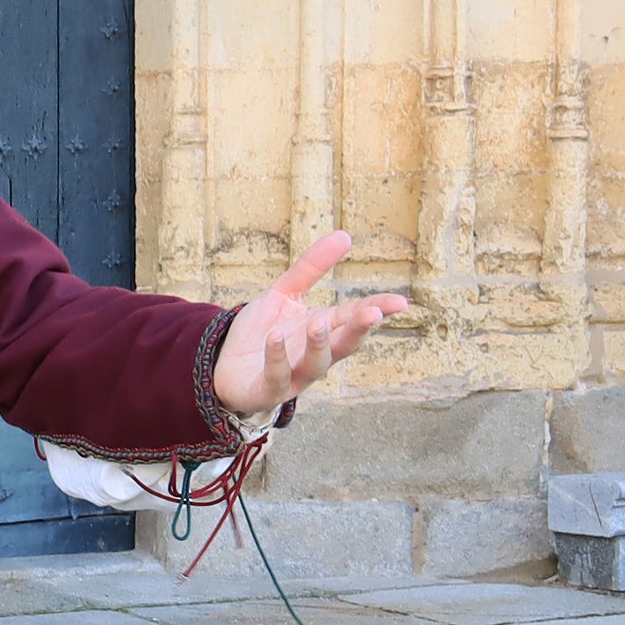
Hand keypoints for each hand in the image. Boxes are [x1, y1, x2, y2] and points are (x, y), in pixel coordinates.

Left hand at [211, 233, 410, 419]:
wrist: (225, 367)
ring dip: (319, 345)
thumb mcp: (284, 293)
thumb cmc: (261, 331)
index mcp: (323, 329)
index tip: (400, 302)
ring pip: (316, 365)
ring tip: (319, 323)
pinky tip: (275, 337)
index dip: (376, 309)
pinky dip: (277, 358)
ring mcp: (293, 375)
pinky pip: (276, 377)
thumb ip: (311, 268)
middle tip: (373, 313)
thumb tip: (346, 234)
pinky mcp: (267, 390)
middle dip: (359, 329)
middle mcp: (314, 354)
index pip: (354, 318)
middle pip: (344, 344)